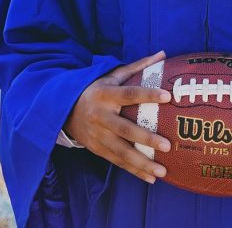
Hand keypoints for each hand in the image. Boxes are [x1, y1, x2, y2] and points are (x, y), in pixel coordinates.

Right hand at [65, 50, 172, 183]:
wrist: (64, 109)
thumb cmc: (96, 89)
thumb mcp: (111, 76)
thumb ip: (138, 67)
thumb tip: (163, 53)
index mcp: (106, 94)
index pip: (129, 94)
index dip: (148, 94)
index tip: (168, 96)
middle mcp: (101, 116)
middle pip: (125, 129)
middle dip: (146, 138)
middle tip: (168, 145)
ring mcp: (97, 135)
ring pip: (121, 152)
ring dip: (142, 163)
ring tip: (162, 171)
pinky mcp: (96, 149)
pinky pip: (117, 162)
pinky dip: (134, 171)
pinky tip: (151, 178)